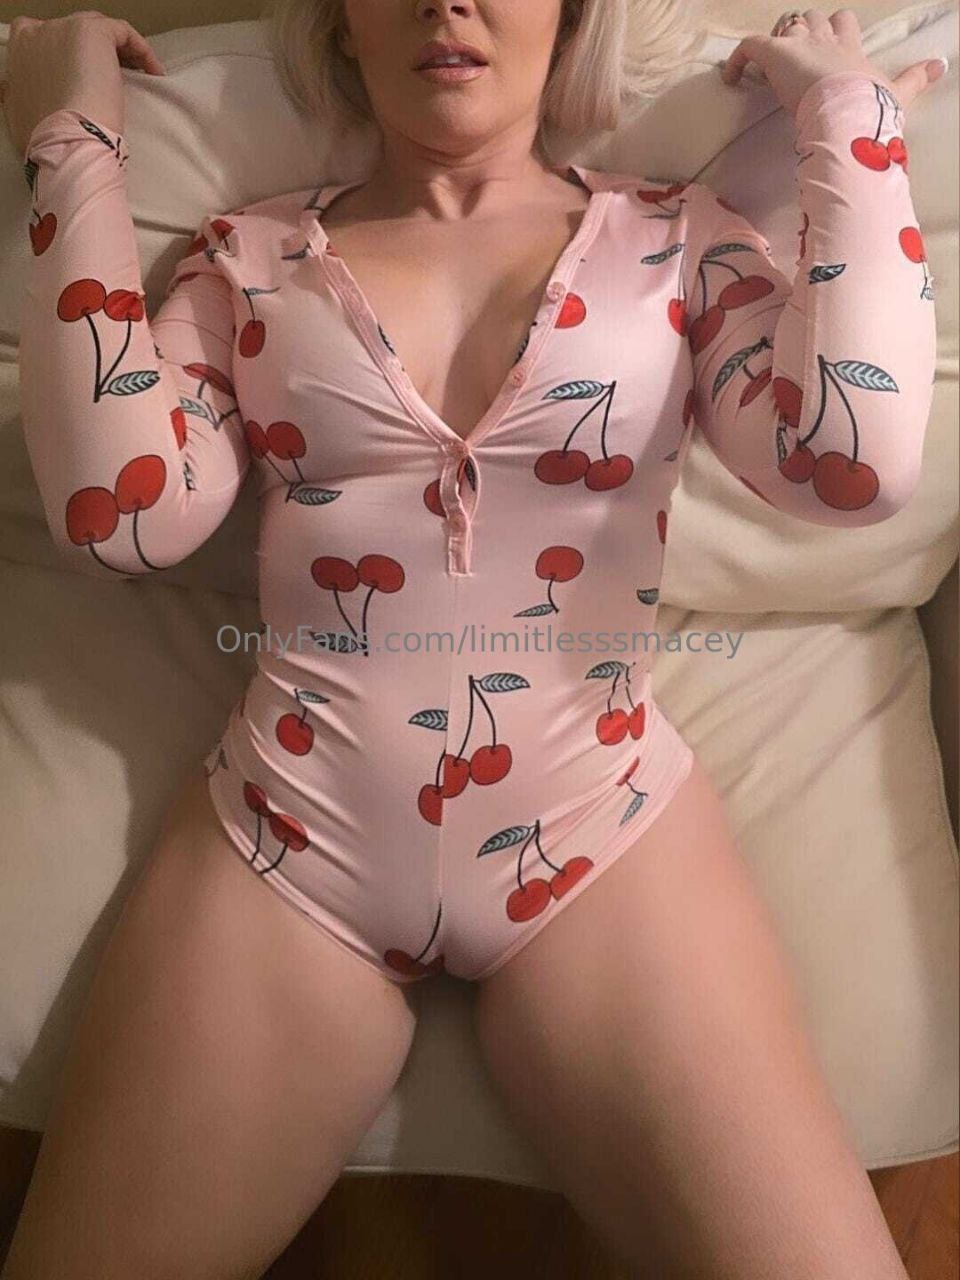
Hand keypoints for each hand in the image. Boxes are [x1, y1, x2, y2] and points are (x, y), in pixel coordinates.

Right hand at [1, 11, 165, 158]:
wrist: (65, 143)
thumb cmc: (50, 137)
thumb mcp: (27, 111)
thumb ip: (33, 93)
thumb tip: (47, 97)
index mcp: (22, 50)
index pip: (49, 40)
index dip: (73, 57)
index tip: (91, 79)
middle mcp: (40, 31)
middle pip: (76, 34)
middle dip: (99, 54)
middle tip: (119, 80)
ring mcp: (65, 27)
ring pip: (100, 30)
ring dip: (122, 51)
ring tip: (140, 78)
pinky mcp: (92, 31)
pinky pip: (123, 32)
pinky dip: (141, 49)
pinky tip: (153, 73)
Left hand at [719, 8, 947, 117]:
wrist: (848, 108)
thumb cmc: (870, 105)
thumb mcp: (898, 93)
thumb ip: (916, 79)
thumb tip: (941, 66)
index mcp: (849, 50)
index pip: (842, 24)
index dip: (833, 31)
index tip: (826, 49)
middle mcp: (824, 40)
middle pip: (812, 19)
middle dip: (802, 32)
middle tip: (793, 59)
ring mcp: (798, 44)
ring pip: (784, 27)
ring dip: (775, 43)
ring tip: (767, 68)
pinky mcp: (774, 52)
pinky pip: (748, 45)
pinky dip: (736, 59)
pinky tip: (728, 78)